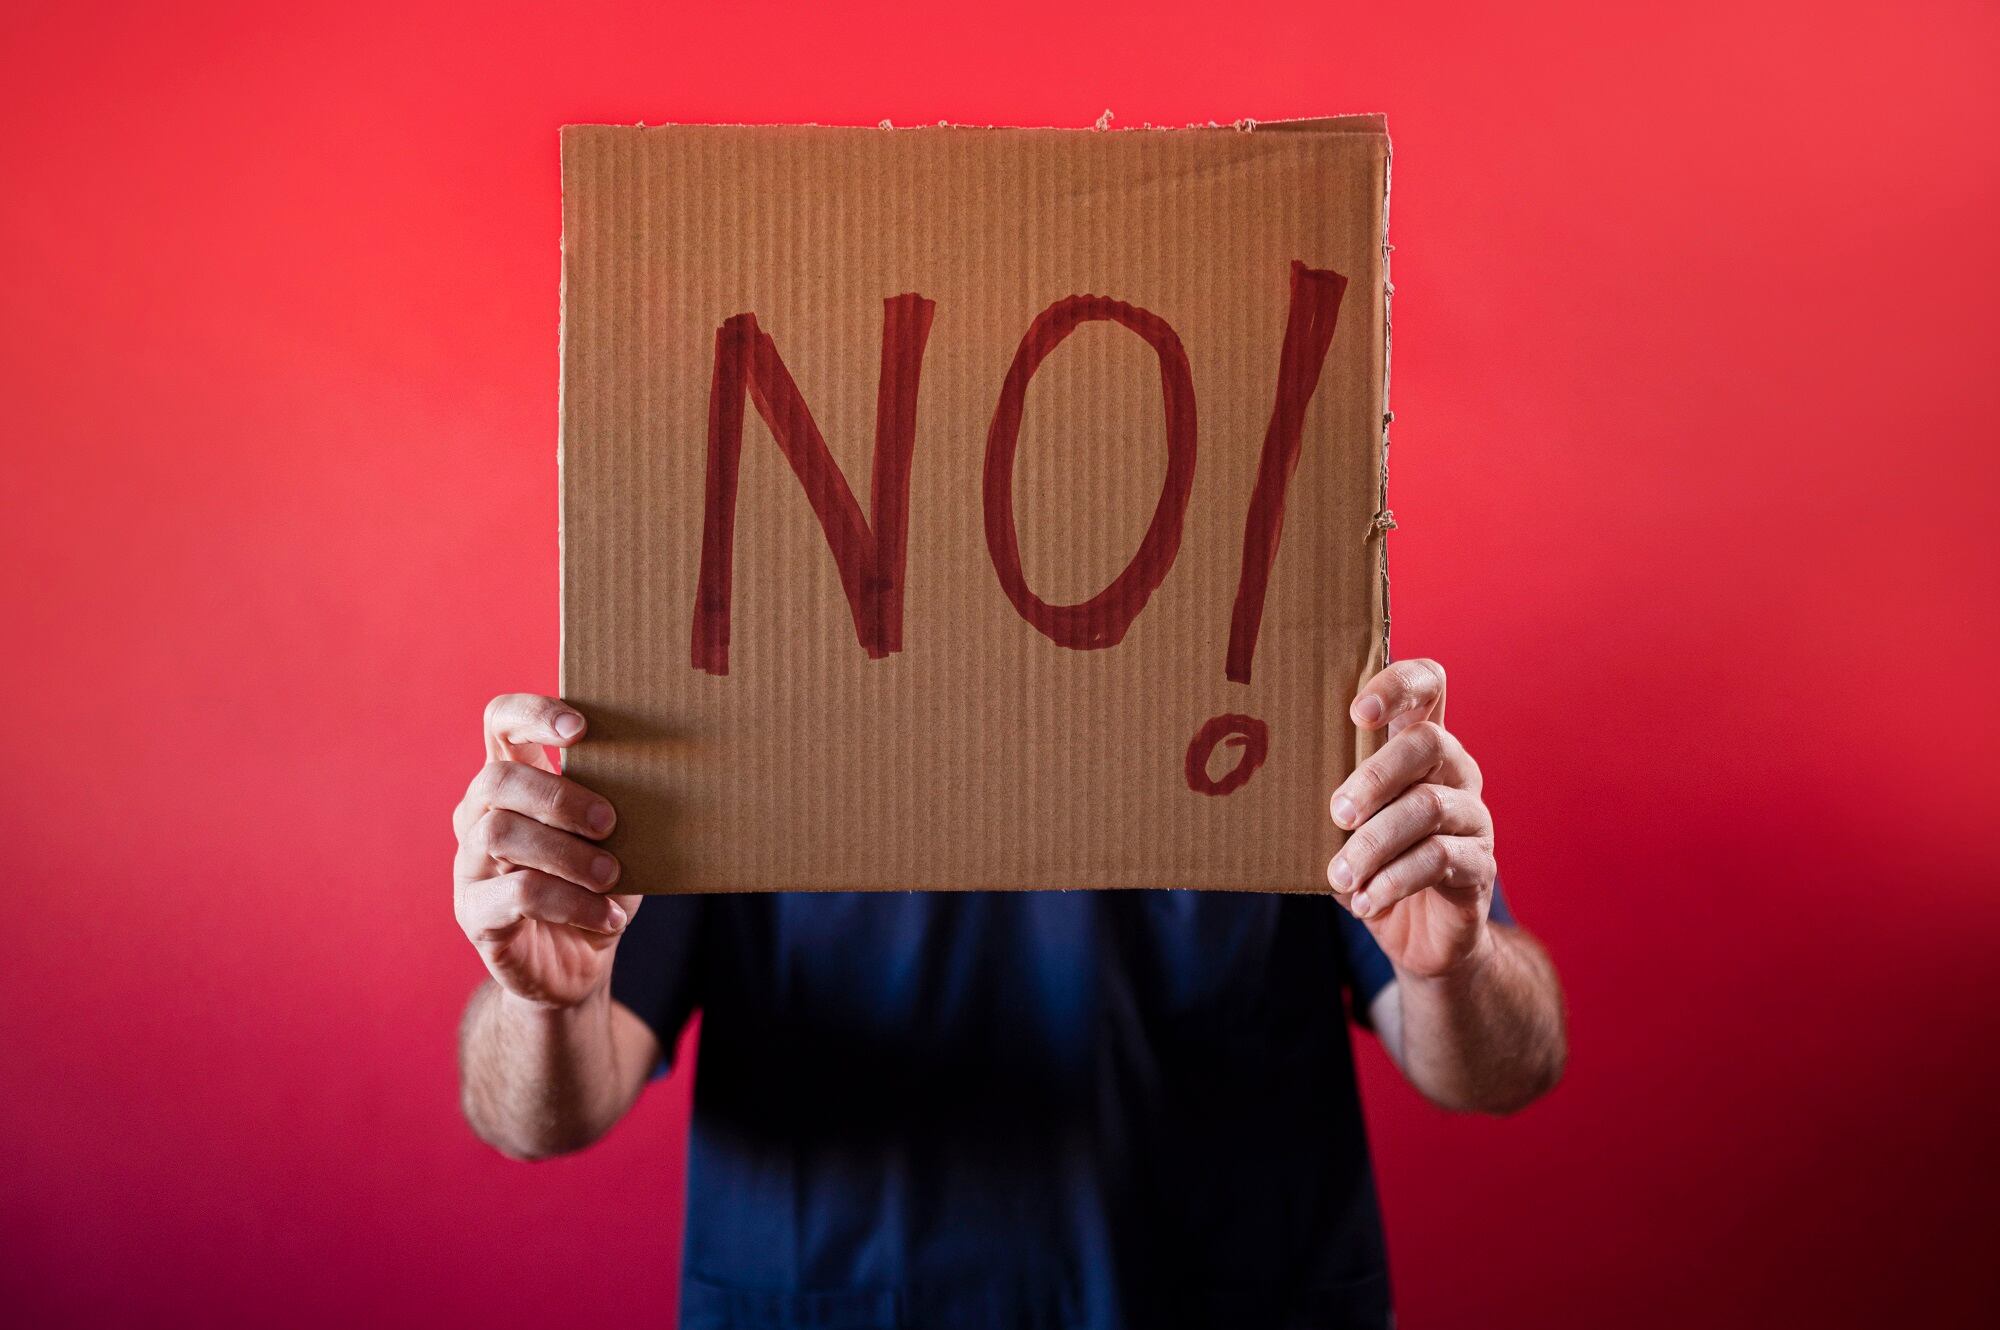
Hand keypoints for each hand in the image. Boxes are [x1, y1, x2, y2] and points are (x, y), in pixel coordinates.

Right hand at [453, 694, 634, 1007]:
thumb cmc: (598, 886)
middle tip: (611, 823)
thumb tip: (668, 767)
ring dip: (567, 853)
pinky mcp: (474, 913)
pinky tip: (607, 917)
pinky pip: (516, 895)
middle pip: (497, 779)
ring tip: (612, 875)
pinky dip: (571, 904)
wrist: (578, 964)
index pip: (501, 722)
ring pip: (499, 834)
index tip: (580, 728)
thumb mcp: (616, 839)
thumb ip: (619, 801)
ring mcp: (469, 865)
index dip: (533, 713)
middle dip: (559, 796)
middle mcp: (479, 815)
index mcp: (514, 782)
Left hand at [1326, 659, 1496, 979]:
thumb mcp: (1344, 826)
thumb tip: (1268, 785)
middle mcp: (1455, 771)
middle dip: (1375, 775)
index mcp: (1420, 747)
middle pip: (1429, 742)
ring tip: (1339, 873)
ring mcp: (1473, 815)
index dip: (1398, 685)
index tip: (1357, 711)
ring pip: (1429, 806)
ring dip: (1374, 842)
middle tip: (1337, 812)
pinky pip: (1440, 859)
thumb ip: (1327, 796)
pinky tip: (1363, 900)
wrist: (1421, 936)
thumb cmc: (1373, 864)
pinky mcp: (1479, 863)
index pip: (1429, 685)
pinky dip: (1393, 881)